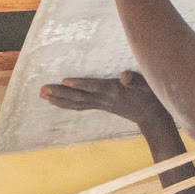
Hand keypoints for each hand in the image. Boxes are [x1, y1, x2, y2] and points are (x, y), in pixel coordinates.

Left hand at [40, 71, 173, 130]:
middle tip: (43, 90)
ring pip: (77, 103)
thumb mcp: (148, 86)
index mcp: (114, 92)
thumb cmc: (151, 98)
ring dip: (59, 99)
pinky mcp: (101, 106)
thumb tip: (125, 76)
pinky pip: (79, 106)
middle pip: (80, 97)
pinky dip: (66, 104)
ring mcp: (101, 104)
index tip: (65, 81)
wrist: (152, 117)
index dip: (80, 84)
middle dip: (61, 93)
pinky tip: (56, 102)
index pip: (95, 87)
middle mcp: (104, 99)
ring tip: (43, 95)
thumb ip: (137, 81)